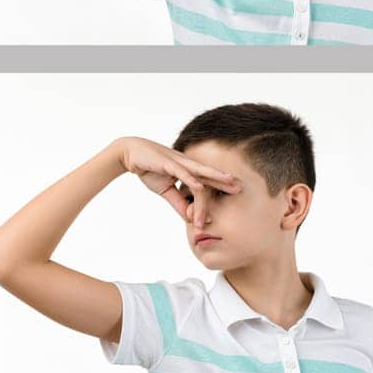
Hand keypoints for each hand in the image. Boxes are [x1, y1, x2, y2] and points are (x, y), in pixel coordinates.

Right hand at [114, 137, 238, 220]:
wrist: (129, 154)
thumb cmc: (149, 169)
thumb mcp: (165, 190)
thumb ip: (179, 202)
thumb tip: (191, 218)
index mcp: (187, 171)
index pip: (207, 181)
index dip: (218, 190)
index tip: (229, 201)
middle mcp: (186, 165)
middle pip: (210, 174)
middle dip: (226, 181)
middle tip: (242, 188)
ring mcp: (178, 162)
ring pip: (201, 172)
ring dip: (216, 179)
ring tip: (231, 184)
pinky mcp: (168, 163)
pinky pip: (183, 172)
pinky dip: (192, 180)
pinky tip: (201, 187)